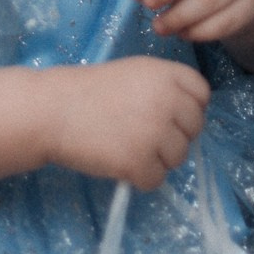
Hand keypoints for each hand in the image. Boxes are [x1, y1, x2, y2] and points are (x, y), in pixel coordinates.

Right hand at [41, 57, 208, 190]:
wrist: (51, 110)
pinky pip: (155, 179)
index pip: (202, 94)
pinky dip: (138, 177)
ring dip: (156, 158)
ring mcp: (155, 133)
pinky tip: (117, 161)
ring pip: (177, 158)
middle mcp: (168, 101)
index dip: (187, 107)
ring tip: (124, 145)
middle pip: (194, 129)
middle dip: (172, 136)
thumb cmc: (87, 91)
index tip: (167, 114)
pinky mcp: (139, 161)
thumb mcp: (133, 73)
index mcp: (166, 74)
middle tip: (140, 134)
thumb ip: (164, 88)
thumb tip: (188, 117)